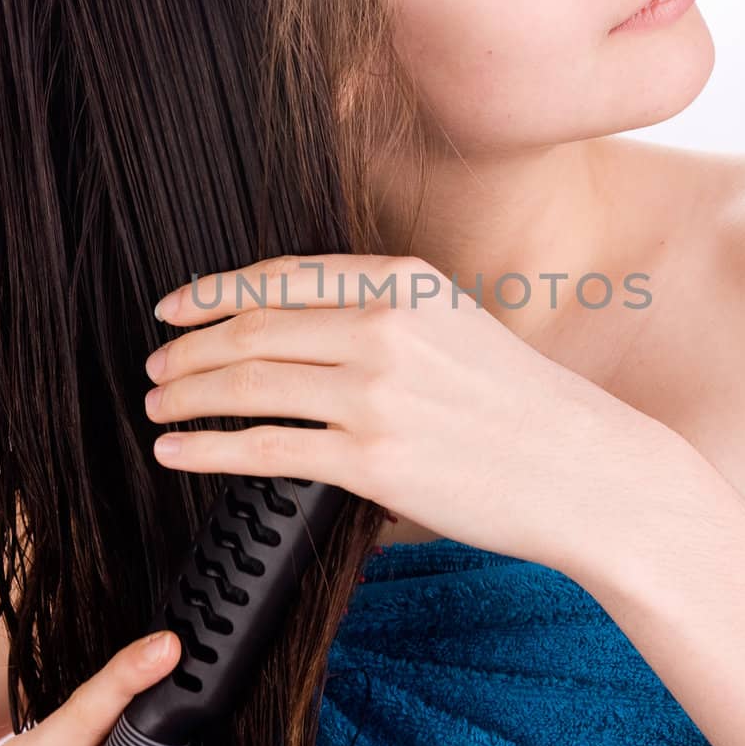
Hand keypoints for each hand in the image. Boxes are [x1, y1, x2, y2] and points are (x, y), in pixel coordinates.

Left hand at [145, 253, 680, 570]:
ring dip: (186, 394)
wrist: (589, 470)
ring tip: (158, 404)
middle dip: (188, 346)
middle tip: (156, 363)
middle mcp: (386, 325)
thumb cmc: (529, 407)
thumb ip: (388, 316)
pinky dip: (207, 448)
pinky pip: (265, 448)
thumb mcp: (462, 326)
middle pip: (253, 327)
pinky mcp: (374, 459)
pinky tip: (177, 450)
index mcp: (407, 281)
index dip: (213, 290)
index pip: (283, 275)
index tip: (173, 306)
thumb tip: (301, 335)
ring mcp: (378, 391)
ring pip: (247, 384)